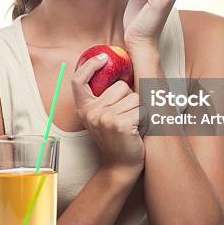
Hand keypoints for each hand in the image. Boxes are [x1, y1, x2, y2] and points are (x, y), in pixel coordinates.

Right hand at [71, 54, 144, 175]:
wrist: (120, 167)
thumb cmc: (116, 138)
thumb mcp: (101, 116)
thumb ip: (103, 98)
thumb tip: (117, 70)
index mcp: (84, 108)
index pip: (78, 80)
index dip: (89, 65)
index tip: (103, 57)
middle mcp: (91, 112)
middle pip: (120, 86)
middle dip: (129, 98)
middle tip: (126, 117)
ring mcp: (104, 118)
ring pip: (134, 97)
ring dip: (139, 109)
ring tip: (132, 125)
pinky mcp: (120, 124)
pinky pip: (142, 109)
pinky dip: (145, 118)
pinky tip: (138, 130)